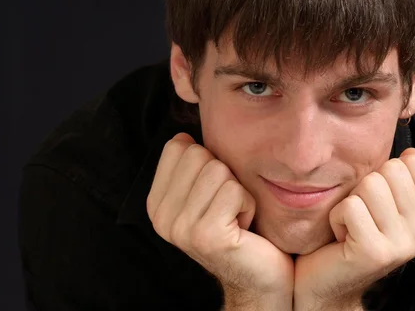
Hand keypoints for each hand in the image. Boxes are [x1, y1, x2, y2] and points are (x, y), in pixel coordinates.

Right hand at [147, 133, 293, 309]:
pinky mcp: (206, 236)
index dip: (207, 162)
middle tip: (227, 207)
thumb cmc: (238, 227)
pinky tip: (243, 227)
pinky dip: (248, 204)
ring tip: (235, 217)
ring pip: (218, 170)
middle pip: (198, 154)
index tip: (213, 193)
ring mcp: (181, 229)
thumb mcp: (206, 193)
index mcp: (156, 203)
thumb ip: (192, 166)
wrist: (258, 278)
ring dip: (238, 191)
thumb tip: (183, 137)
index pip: (177, 146)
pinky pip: (234, 191)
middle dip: (224, 176)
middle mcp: (161, 218)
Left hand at [293, 148, 414, 310]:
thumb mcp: (386, 205)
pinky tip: (342, 238)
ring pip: (370, 185)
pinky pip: (350, 206)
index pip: (412, 161)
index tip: (377, 203)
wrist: (331, 284)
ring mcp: (403, 244)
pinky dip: (337, 218)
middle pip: (390, 169)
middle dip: (365, 188)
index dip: (383, 175)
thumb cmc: (355, 234)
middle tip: (362, 216)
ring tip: (352, 227)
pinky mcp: (376, 251)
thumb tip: (410, 150)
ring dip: (350, 203)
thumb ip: (401, 179)